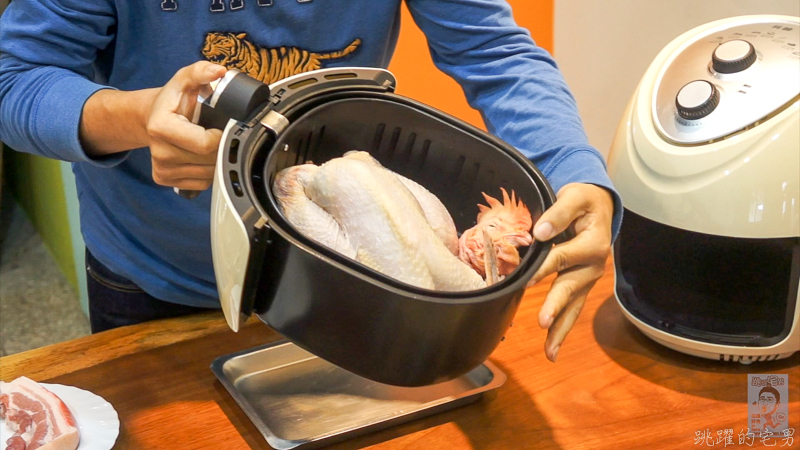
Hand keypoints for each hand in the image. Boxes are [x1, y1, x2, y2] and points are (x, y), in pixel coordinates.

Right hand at [146, 61, 226, 189]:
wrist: (150, 118)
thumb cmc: (172, 100)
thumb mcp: (184, 80)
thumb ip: (200, 72)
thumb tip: (219, 71)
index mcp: (161, 127)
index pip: (206, 143)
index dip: (222, 136)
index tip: (223, 127)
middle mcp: (159, 152)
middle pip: (209, 160)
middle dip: (222, 147)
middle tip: (220, 134)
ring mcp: (161, 170)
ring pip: (208, 174)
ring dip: (217, 160)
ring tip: (210, 143)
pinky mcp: (164, 180)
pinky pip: (201, 183)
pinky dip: (208, 171)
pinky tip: (203, 156)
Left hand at [527, 183, 613, 361]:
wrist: (600, 206)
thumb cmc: (584, 201)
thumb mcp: (574, 197)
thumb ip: (558, 213)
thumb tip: (539, 232)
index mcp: (594, 243)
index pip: (564, 256)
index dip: (544, 267)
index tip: (526, 279)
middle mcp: (595, 264)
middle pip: (571, 287)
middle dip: (556, 305)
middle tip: (541, 321)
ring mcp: (589, 278)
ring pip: (574, 306)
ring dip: (560, 328)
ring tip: (549, 351)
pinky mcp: (582, 285)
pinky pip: (572, 309)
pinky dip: (562, 329)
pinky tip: (551, 349)